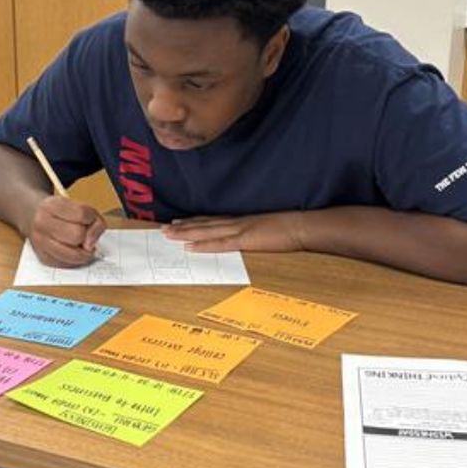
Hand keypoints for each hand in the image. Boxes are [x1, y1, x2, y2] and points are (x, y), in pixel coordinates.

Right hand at [29, 195, 106, 266]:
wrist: (36, 218)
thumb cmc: (62, 214)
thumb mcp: (80, 207)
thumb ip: (95, 222)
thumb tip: (91, 244)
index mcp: (52, 205)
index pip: (82, 214)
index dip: (91, 219)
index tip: (88, 220)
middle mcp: (42, 223)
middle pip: (77, 235)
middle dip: (85, 236)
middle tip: (83, 234)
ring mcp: (40, 242)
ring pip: (73, 254)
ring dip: (82, 251)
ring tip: (80, 245)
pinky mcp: (43, 258)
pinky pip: (68, 264)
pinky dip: (74, 259)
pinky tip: (71, 250)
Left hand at [163, 212, 308, 252]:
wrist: (303, 226)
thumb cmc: (290, 228)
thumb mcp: (268, 230)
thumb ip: (256, 233)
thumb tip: (249, 239)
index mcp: (242, 221)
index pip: (213, 221)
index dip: (194, 222)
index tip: (178, 222)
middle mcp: (237, 222)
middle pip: (204, 224)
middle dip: (183, 227)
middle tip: (164, 228)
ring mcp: (239, 230)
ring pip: (206, 231)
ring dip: (186, 233)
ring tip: (168, 234)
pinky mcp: (245, 240)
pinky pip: (219, 244)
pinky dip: (203, 245)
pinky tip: (189, 246)